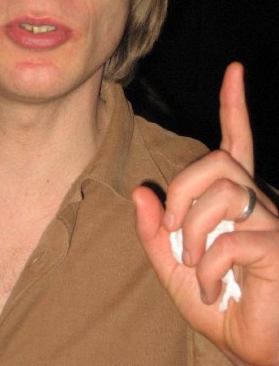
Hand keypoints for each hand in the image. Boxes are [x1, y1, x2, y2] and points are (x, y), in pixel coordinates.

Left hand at [132, 62, 278, 364]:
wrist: (258, 350)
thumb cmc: (222, 304)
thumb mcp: (174, 270)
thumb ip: (155, 234)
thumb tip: (141, 193)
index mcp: (235, 202)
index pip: (235, 142)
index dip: (234, 106)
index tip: (235, 70)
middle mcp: (259, 202)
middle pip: (214, 162)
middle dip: (180, 192)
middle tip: (174, 231)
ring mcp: (274, 222)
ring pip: (221, 193)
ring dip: (193, 234)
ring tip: (198, 268)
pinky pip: (230, 241)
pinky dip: (209, 268)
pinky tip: (216, 289)